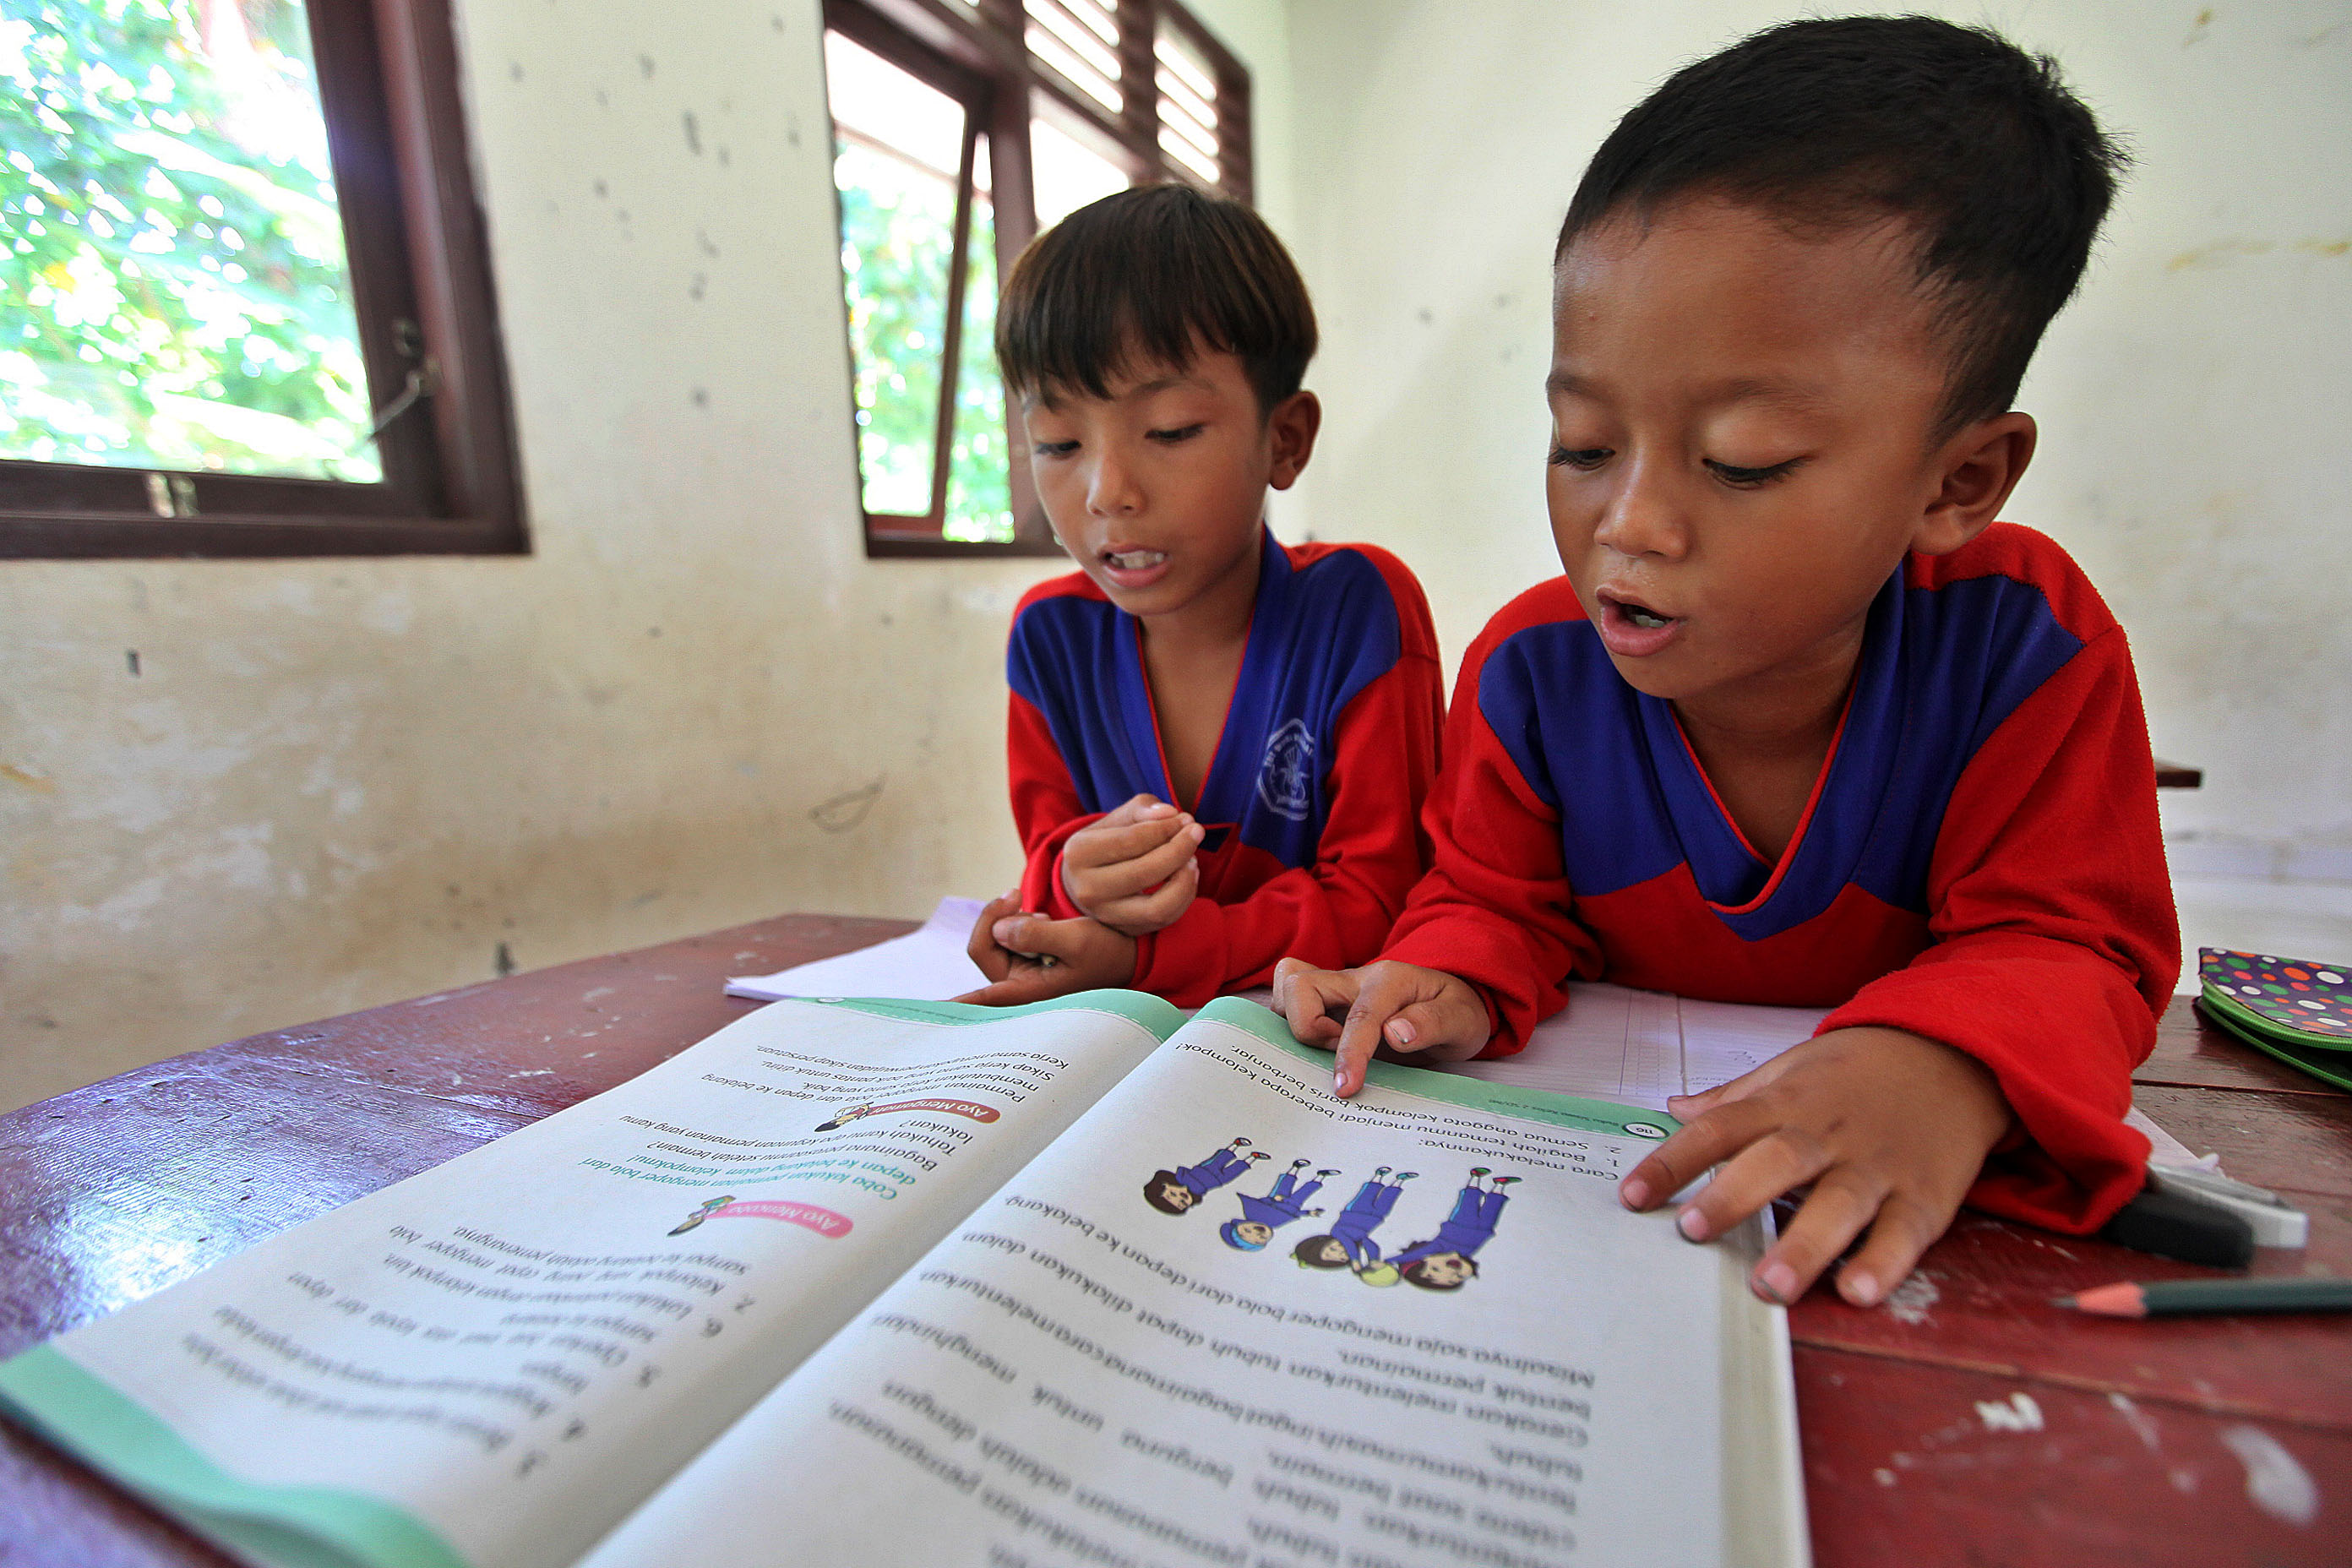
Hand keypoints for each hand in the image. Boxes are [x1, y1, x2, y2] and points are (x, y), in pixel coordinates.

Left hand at [954, 904, 1136, 1005]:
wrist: (1131, 951)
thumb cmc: (1108, 952)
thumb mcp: (1076, 939)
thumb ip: (1034, 934)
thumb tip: (1000, 928)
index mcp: (1027, 991)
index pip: (978, 999)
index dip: (951, 1006)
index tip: (928, 1013)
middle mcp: (1018, 984)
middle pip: (982, 947)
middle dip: (995, 917)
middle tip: (1018, 894)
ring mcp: (1021, 971)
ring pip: (994, 937)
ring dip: (1011, 917)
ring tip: (1045, 918)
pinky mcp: (1026, 958)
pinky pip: (1007, 933)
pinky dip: (1019, 920)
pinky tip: (1043, 921)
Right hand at [1060, 795, 1203, 935]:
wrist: (1087, 878)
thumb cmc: (1109, 841)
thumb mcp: (1119, 818)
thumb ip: (1144, 809)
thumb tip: (1171, 813)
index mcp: (1079, 852)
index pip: (1132, 840)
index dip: (1166, 828)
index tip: (1185, 819)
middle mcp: (1087, 888)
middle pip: (1145, 872)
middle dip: (1179, 850)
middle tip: (1197, 832)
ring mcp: (1106, 914)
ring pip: (1158, 906)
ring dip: (1185, 880)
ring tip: (1192, 858)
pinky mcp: (1125, 929)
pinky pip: (1165, 919)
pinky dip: (1184, 896)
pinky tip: (1187, 875)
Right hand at [1271, 958, 1490, 1097]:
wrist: (1452, 1005)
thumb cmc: (1456, 1013)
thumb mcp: (1462, 1021)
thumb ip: (1433, 1023)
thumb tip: (1395, 1033)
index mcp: (1390, 981)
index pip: (1359, 1015)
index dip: (1349, 1053)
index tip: (1346, 1088)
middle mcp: (1356, 978)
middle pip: (1300, 983)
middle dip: (1307, 1027)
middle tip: (1336, 1057)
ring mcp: (1337, 988)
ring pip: (1288, 985)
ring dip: (1294, 1022)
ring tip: (1323, 1051)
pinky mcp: (1327, 1001)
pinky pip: (1289, 999)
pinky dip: (1289, 1022)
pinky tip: (1311, 1049)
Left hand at [1617, 1026, 2011, 1309]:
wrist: (1956, 1053)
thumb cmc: (1861, 1070)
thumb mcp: (1793, 1069)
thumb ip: (1734, 1097)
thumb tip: (1672, 1109)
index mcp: (1787, 1104)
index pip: (1718, 1129)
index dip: (1672, 1161)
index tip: (1630, 1196)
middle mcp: (1827, 1135)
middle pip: (1774, 1162)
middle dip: (1732, 1197)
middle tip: (1691, 1230)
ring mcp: (1877, 1167)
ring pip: (1838, 1206)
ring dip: (1803, 1246)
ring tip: (1769, 1285)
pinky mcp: (1925, 1198)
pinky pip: (1903, 1235)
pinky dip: (1883, 1264)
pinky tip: (1858, 1292)